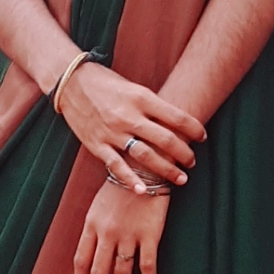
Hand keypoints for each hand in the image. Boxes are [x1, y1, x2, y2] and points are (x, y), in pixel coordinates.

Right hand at [57, 62, 204, 191]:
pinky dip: (131, 180)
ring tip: (181, 178)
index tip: (203, 137)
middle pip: (166, 140)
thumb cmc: (106, 83)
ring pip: (146, 156)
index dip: (194, 129)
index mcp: (141, 98)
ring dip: (166, 170)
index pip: (177, 117)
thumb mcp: (134, 88)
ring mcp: (112, 132)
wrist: (71, 82)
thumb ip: (153, 106)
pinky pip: (117, 166)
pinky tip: (144, 191)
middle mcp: (129, 116)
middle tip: (192, 162)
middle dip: (184, 154)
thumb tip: (177, 123)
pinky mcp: (97, 144)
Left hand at [74, 181, 168, 273]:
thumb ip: (94, 229)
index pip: (80, 260)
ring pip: (122, 273)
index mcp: (91, 225)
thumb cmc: (122, 186)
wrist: (145, 166)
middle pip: (99, 272)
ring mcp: (128, 234)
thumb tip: (92, 254)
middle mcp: (107, 232)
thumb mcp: (99, 206)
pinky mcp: (150, 234)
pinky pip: (147, 265)